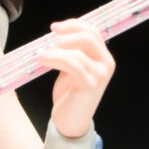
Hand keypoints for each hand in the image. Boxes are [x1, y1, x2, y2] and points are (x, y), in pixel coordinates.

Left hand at [39, 18, 115, 138]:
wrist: (71, 122)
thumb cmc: (70, 95)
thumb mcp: (72, 69)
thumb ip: (73, 52)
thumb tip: (59, 35)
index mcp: (103, 57)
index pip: (93, 31)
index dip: (73, 25)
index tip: (54, 27)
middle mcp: (106, 64)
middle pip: (89, 36)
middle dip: (67, 34)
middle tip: (49, 40)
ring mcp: (100, 75)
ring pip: (77, 51)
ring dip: (56, 50)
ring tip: (41, 56)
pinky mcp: (90, 84)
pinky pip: (72, 64)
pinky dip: (55, 58)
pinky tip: (43, 60)